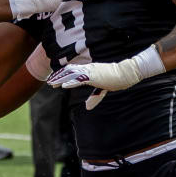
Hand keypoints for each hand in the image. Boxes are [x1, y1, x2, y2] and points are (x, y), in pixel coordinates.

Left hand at [47, 46, 164, 107]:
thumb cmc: (116, 79)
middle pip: (68, 72)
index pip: (72, 71)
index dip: (63, 75)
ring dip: (60, 79)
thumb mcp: (102, 89)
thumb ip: (94, 98)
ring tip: (52, 84)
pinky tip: (63, 86)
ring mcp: (89, 72)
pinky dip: (70, 82)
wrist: (126, 73)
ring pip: (71, 75)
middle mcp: (87, 69)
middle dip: (58, 77)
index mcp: (89, 70)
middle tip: (49, 82)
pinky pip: (79, 79)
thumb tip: (87, 107)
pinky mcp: (93, 76)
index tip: (55, 81)